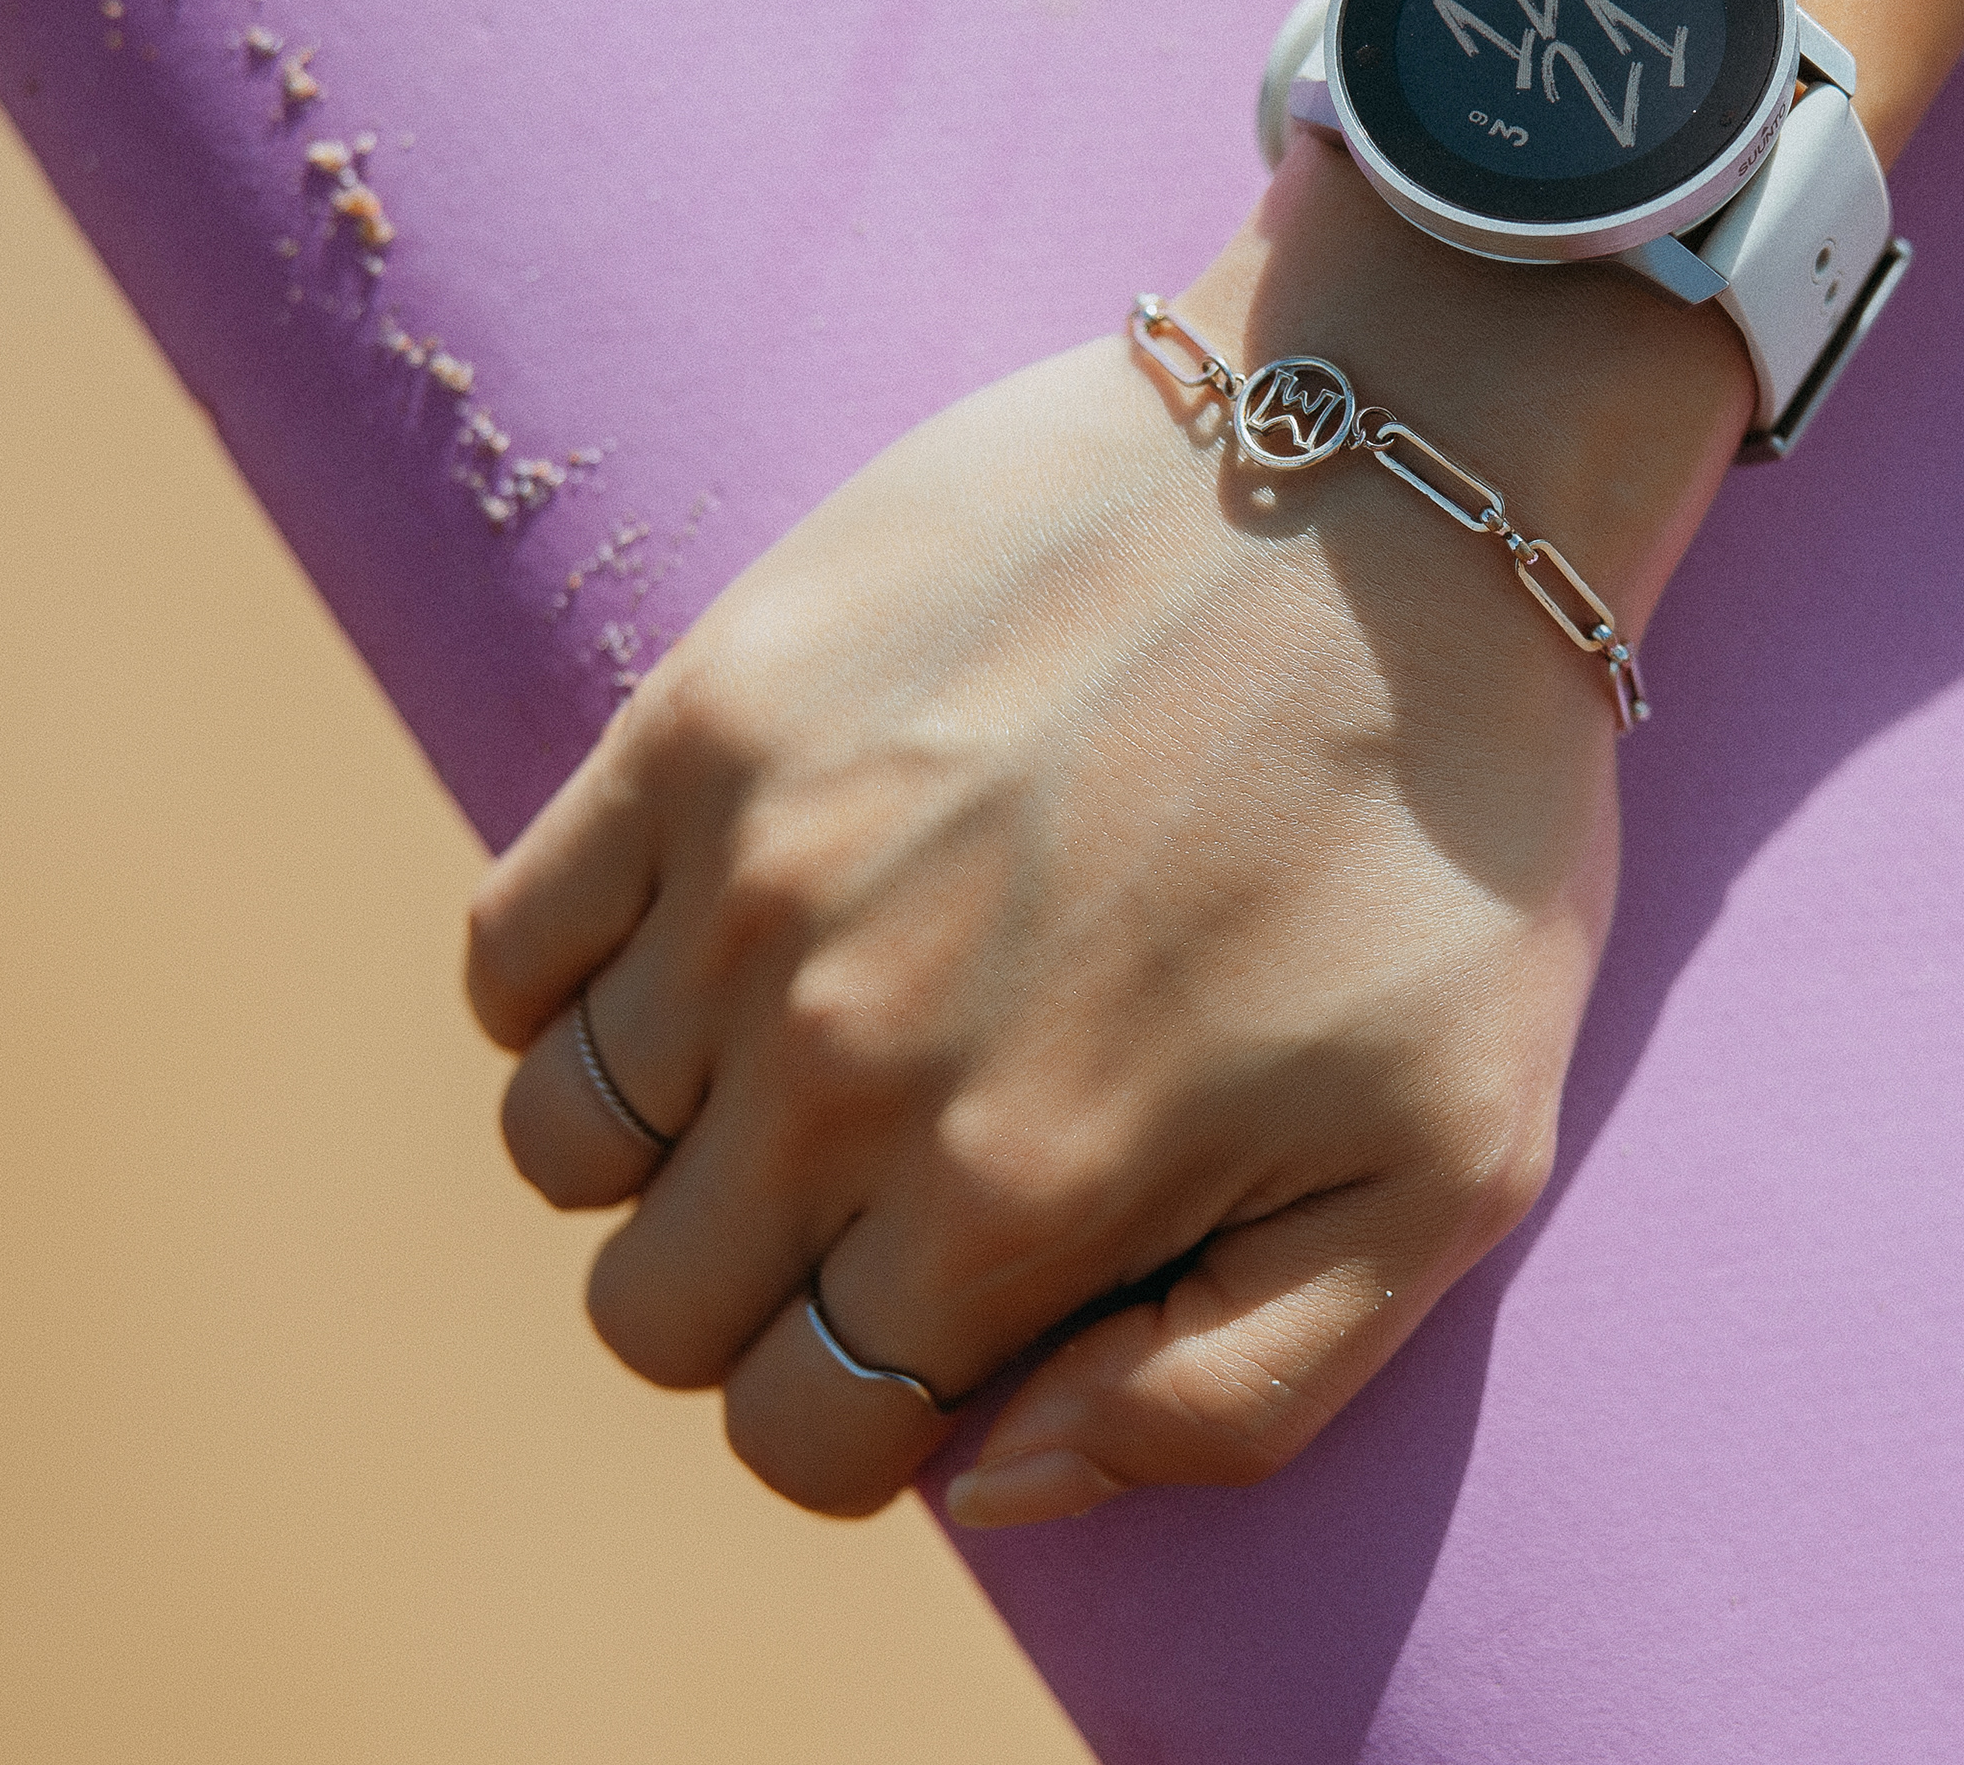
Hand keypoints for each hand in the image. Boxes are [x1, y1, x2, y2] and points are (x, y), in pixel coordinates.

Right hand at [464, 138, 1749, 1524]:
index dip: (858, 1415)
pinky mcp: (707, 713)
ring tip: (801, 1046)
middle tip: (879, 1183)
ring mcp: (755, 877)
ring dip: (660, 1141)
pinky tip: (709, 934)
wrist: (1405, 478)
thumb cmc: (1457, 836)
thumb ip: (1232, 1396)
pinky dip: (565, 983)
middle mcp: (846, 1056)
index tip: (931, 1321)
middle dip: (755, 1292)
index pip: (796, 1432)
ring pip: (558, 1139)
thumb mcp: (1455, 1173)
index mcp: (1016, 1195)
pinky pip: (505, 942)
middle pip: (654, 1308)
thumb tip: (992, 1485)